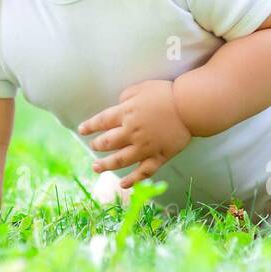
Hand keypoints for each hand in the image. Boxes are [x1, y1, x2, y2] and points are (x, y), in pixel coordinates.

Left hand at [77, 80, 191, 188]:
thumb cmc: (165, 94)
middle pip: (108, 142)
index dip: (90, 126)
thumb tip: (117, 106)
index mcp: (126, 113)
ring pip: (120, 160)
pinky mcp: (158, 157)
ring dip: (106, 165)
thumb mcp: (140, 88)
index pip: (101, 121)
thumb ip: (125, 97)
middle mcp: (132, 132)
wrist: (189, 107)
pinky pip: (143, 172)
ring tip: (96, 167)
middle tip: (93, 146)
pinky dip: (132, 180)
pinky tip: (123, 184)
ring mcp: (145, 147)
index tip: (81, 130)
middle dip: (97, 145)